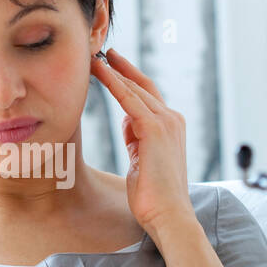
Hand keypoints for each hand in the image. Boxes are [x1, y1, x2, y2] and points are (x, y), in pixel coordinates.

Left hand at [91, 47, 193, 238]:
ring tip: (94, 58)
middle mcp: (172, 119)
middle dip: (120, 68)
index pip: (146, 95)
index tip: (111, 64)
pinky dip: (115, 82)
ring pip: (135, 88)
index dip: (127, 78)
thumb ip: (137, 137)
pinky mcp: (155, 128)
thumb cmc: (152, 195)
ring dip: (114, 71)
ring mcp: (166, 122)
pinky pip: (130, 98)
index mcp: (170, 126)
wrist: (168, 215)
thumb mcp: (142, 159)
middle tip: (100, 52)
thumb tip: (127, 121)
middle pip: (142, 85)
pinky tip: (101, 71)